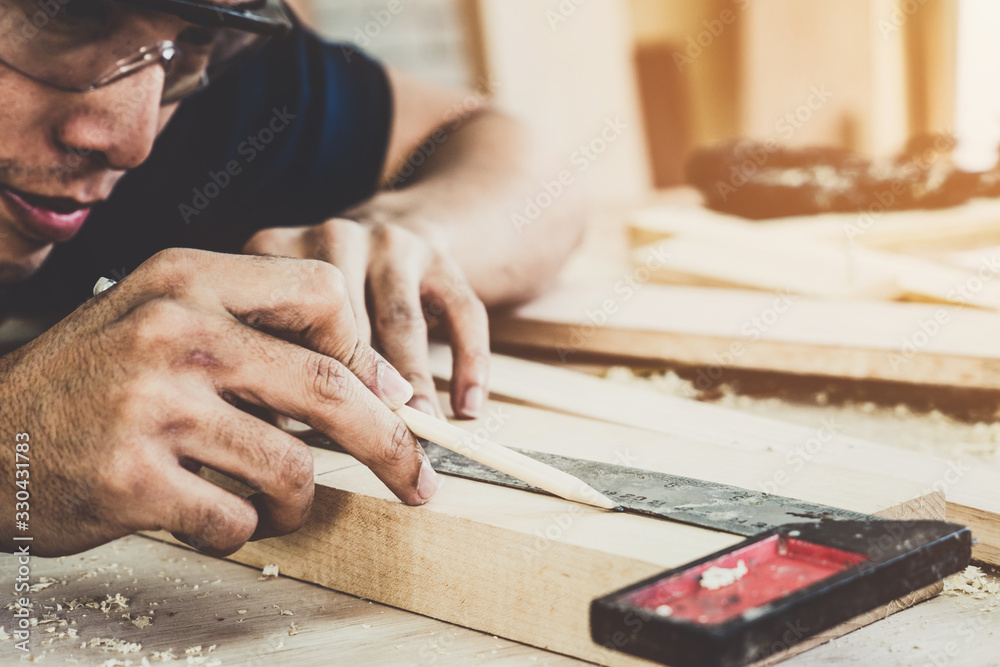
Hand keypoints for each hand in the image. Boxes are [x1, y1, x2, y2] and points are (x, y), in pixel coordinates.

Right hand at [0, 248, 438, 556]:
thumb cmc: (91, 382)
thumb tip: (375, 386)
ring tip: (272, 499)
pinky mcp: (132, 480)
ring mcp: (152, 406)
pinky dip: (241, 529)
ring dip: (297, 498)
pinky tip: (210, 515)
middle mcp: (174, 332)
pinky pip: (236, 519)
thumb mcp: (164, 320)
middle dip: (390, 444)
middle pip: (329, 389)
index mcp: (189, 279)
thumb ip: (258, 338)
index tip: (389, 397)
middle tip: (417, 478)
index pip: (322, 297)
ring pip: (291, 468)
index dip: (367, 354)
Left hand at [243, 219, 489, 419]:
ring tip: (423, 429)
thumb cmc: (319, 296)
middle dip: (361, 388)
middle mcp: (337, 238)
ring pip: (403, 320)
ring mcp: (392, 243)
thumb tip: (269, 428)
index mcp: (282, 250)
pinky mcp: (440, 256)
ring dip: (414, 381)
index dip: (295, 375)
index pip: (284, 318)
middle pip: (347, 320)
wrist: (387, 229)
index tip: (304, 425)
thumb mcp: (280, 305)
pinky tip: (470, 407)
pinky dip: (469, 360)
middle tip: (371, 442)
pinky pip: (463, 309)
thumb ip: (269, 349)